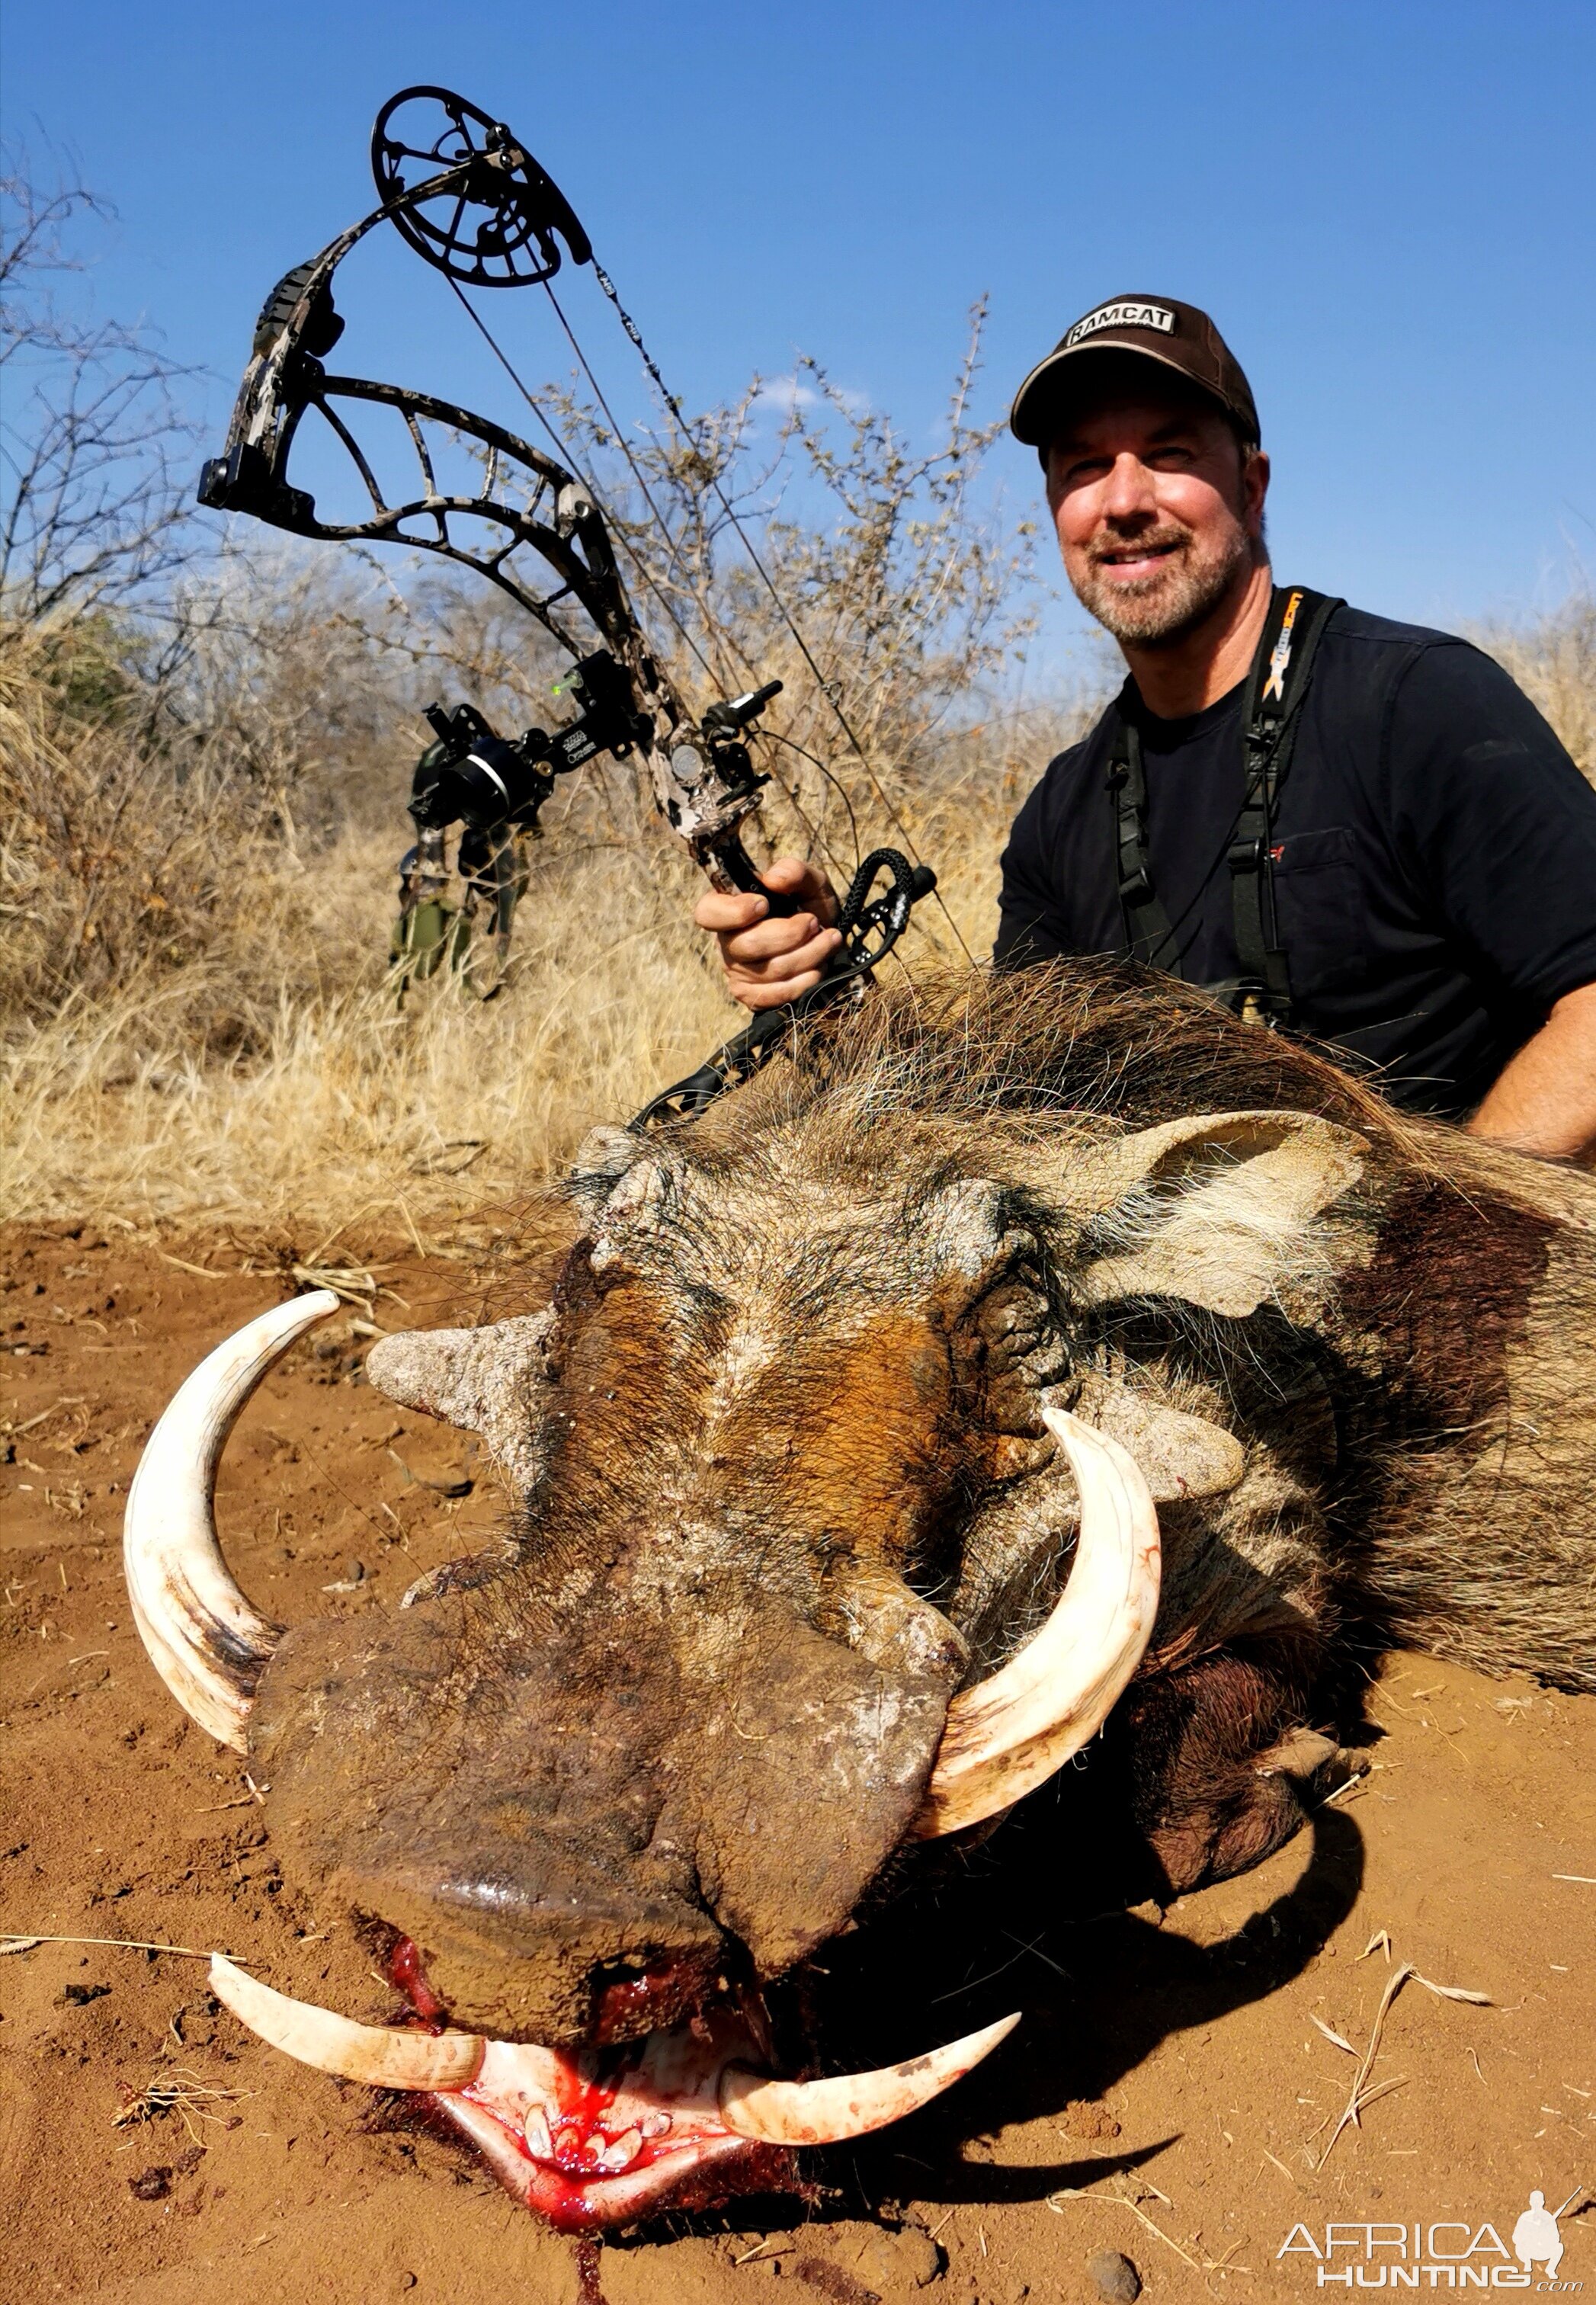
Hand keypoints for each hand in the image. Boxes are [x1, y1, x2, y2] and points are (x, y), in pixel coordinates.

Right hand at [693, 855, 841, 1011]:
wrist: (827, 946)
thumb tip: (773, 879)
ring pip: (769, 970)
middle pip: (747, 945)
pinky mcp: (753, 996)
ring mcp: (738, 972)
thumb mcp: (810, 883)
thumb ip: (794, 871)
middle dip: (789, 934)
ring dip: (808, 954)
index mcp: (729, 908)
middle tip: (813, 922)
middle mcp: (727, 942)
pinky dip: (805, 980)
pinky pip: (777, 994)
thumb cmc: (810, 908)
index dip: (733, 912)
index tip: (764, 904)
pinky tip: (819, 966)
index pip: (707, 913)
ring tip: (829, 939)